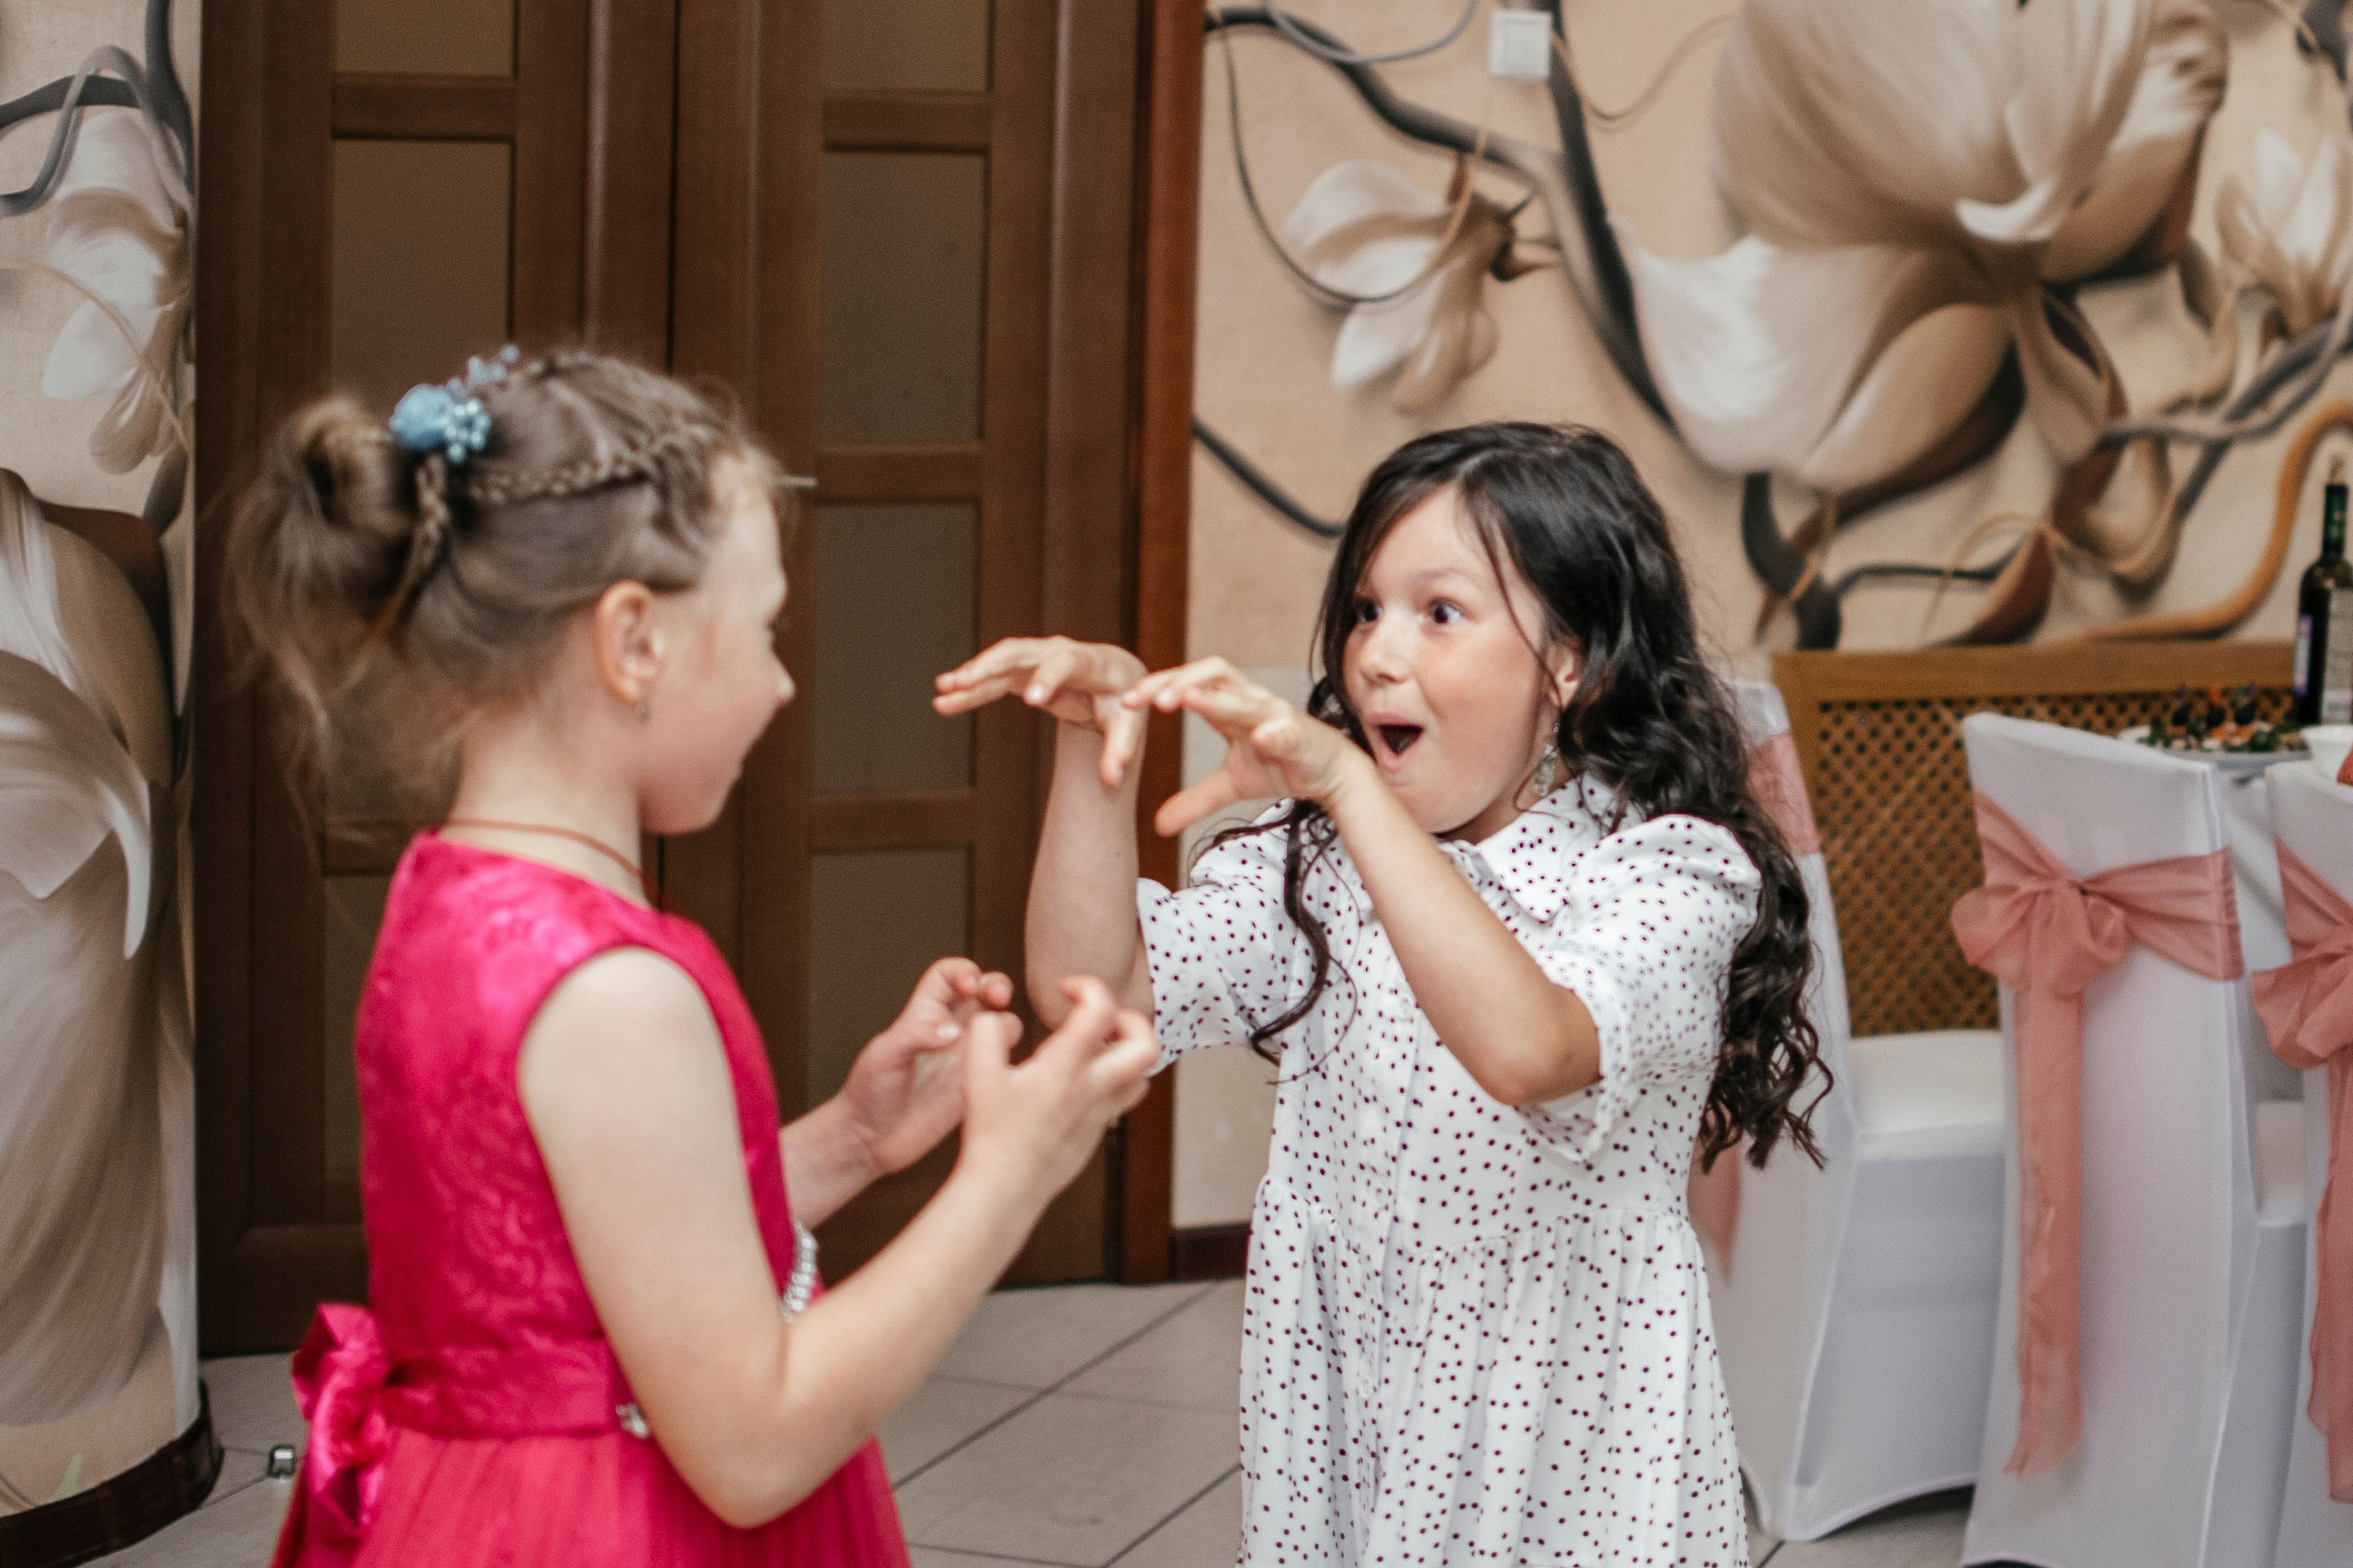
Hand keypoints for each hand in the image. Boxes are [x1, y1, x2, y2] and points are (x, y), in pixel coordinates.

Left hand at [836, 958, 1012, 1177]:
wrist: (871, 1139)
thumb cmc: (869, 1092)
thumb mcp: (885, 1054)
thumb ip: (918, 1035)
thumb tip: (954, 1031)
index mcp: (924, 1013)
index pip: (949, 975)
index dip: (964, 971)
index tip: (970, 985)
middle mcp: (950, 1030)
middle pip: (985, 992)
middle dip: (997, 986)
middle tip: (998, 999)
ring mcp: (966, 1057)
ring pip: (1002, 1025)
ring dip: (1006, 1024)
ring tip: (997, 1041)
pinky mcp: (977, 1084)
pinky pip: (1005, 1064)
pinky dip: (1014, 1058)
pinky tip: (1007, 1067)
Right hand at [935, 638, 1149, 786]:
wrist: (1115, 679)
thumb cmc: (1124, 702)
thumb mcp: (1129, 725)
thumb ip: (1120, 751)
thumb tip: (1112, 781)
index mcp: (1091, 663)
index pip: (1066, 663)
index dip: (1049, 677)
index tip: (1032, 700)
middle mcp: (1060, 652)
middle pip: (1020, 651)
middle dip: (991, 665)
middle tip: (963, 681)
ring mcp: (1038, 659)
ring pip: (999, 661)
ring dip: (971, 674)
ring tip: (942, 689)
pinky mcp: (1023, 671)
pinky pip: (993, 678)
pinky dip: (971, 689)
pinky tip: (945, 701)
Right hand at [957, 977, 1156, 1207]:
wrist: (1004, 1187)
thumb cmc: (991, 1134)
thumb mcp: (976, 1073)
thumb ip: (985, 1032)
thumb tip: (997, 1017)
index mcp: (1066, 1066)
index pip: (1102, 1008)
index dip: (1088, 986)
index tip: (1066, 991)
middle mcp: (1093, 1088)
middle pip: (1146, 1044)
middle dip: (1128, 1019)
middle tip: (1099, 1020)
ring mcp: (1100, 1113)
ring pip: (1143, 1075)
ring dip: (1126, 1053)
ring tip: (1094, 1048)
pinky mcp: (1097, 1133)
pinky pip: (1123, 1100)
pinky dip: (1115, 1081)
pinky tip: (1083, 1080)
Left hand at [1123, 658, 1368, 835]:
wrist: (1331, 774)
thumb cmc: (1282, 765)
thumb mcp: (1232, 784)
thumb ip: (1195, 799)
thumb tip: (1158, 825)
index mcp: (1230, 705)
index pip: (1190, 683)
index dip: (1159, 686)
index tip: (1126, 702)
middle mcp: (1252, 701)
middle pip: (1212, 675)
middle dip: (1178, 682)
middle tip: (1145, 699)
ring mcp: (1277, 716)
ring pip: (1245, 699)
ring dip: (1215, 699)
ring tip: (1185, 700)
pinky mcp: (1301, 736)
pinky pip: (1287, 731)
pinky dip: (1273, 732)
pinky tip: (1258, 738)